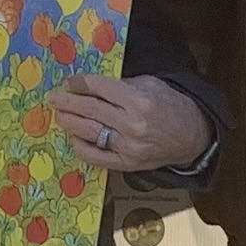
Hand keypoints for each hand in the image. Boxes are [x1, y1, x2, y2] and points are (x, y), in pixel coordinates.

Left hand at [50, 74, 212, 178]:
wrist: (192, 136)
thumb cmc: (170, 105)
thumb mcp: (150, 84)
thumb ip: (120, 85)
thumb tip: (89, 86)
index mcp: (138, 100)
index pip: (98, 88)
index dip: (79, 83)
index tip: (69, 82)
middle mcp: (132, 124)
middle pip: (89, 109)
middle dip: (67, 102)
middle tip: (54, 98)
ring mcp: (128, 147)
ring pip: (89, 132)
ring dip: (69, 122)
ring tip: (59, 114)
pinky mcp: (126, 164)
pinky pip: (95, 156)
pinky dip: (80, 146)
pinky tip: (75, 137)